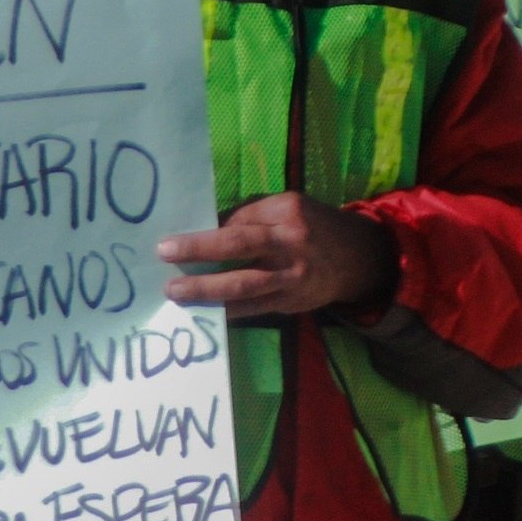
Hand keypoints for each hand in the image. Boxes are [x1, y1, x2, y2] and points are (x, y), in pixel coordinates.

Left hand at [159, 192, 399, 316]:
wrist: (358, 258)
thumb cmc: (310, 227)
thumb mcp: (285, 210)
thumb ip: (249, 217)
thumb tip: (201, 228)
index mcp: (285, 212)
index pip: (237, 220)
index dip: (203, 231)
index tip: (170, 237)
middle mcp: (291, 241)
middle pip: (239, 245)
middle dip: (198, 250)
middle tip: (163, 253)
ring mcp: (293, 274)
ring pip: (244, 283)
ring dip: (206, 288)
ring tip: (175, 291)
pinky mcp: (292, 300)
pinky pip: (254, 307)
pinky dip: (227, 309)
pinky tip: (203, 310)